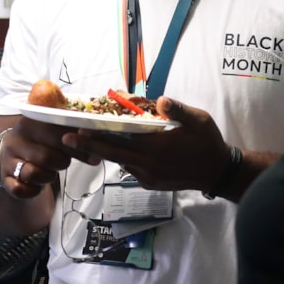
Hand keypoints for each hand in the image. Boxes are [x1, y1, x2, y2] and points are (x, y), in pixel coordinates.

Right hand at [1, 116, 98, 199]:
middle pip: (47, 157)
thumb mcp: (50, 128)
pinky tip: (37, 185)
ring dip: (48, 176)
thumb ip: (70, 128)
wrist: (10, 152)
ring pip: (33, 174)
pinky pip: (20, 190)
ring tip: (50, 171)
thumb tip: (96, 135)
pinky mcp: (5, 179)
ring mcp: (8, 161)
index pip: (57, 135)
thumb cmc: (38, 140)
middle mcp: (16, 140)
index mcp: (30, 123)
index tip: (93, 155)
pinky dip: (32, 191)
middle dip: (62, 162)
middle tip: (66, 162)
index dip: (77, 147)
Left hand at [62, 96, 229, 192]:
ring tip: (87, 139)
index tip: (76, 130)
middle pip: (110, 154)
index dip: (96, 136)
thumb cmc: (207, 143)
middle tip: (66, 138)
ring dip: (103, 151)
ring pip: (119, 161)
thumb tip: (160, 100)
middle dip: (87, 146)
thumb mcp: (198, 120)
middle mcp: (147, 165)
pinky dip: (121, 158)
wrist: (218, 172)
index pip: (118, 141)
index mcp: (154, 148)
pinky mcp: (150, 183)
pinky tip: (118, 148)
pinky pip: (130, 168)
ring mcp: (147, 176)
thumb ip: (177, 109)